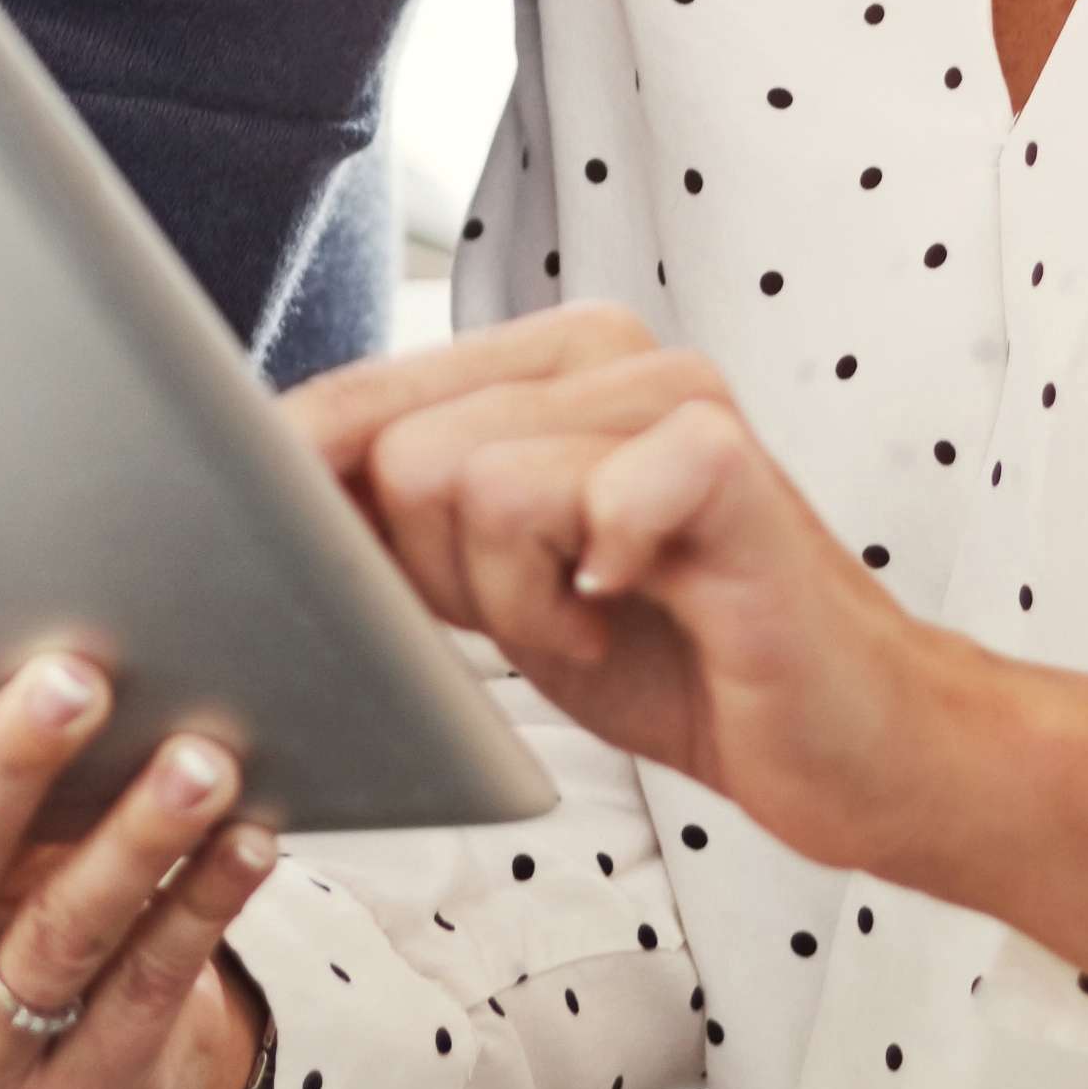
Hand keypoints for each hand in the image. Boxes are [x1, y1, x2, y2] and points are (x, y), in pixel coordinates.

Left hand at [280, 309, 972, 879]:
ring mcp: (671, 393)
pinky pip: (579, 508)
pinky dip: (584, 595)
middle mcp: (604, 351)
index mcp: (543, 361)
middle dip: (437, 573)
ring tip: (598, 615)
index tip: (303, 570)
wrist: (837, 737)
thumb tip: (251, 498)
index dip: (306, 497)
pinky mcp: (721, 458)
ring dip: (517, 599)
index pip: (358, 395)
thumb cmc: (673, 653)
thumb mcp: (497, 582)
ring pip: (472, 484)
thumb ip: (396, 521)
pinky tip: (637, 606)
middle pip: (400, 451)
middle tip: (542, 611)